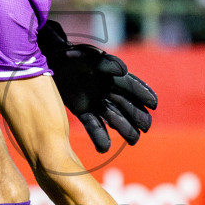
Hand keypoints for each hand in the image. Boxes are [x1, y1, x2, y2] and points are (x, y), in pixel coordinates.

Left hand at [38, 19, 158, 152]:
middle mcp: (107, 89)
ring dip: (125, 129)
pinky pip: (93, 125)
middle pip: (127, 105)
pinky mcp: (83, 110)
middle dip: (138, 117)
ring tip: (134, 141)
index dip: (144, 94)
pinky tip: (104, 149)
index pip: (132, 86)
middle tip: (146, 128)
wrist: (49, 60)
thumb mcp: (86, 56)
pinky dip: (99, 136)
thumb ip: (105, 63)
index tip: (154, 104)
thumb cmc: (70, 55)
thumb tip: (123, 71)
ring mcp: (96, 101)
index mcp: (111, 75)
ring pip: (114, 117)